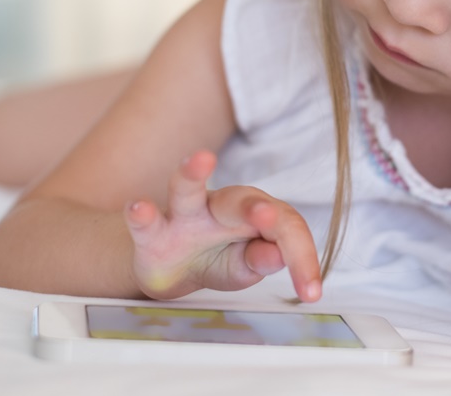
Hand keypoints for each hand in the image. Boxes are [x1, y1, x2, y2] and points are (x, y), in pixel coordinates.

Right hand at [124, 150, 321, 301]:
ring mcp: (184, 216)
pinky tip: (139, 208)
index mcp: (254, 215)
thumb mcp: (244, 266)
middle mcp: (221, 207)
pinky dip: (143, 214)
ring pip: (188, 189)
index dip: (302, 257)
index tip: (310, 291)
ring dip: (193, 173)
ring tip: (201, 159)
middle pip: (243, 199)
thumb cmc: (216, 259)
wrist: (170, 269)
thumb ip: (260, 259)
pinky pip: (148, 221)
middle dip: (257, 208)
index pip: (285, 227)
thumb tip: (279, 256)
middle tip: (267, 217)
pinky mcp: (154, 233)